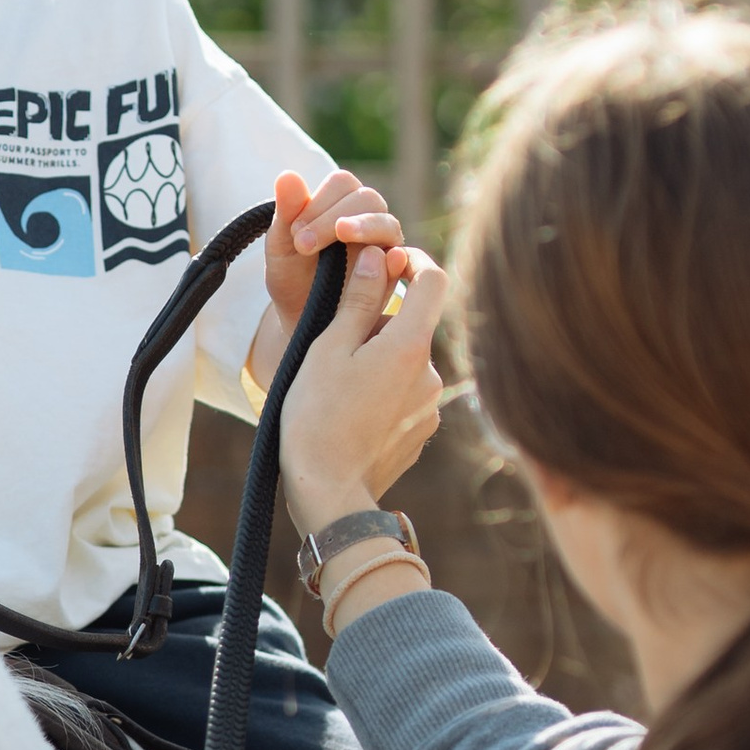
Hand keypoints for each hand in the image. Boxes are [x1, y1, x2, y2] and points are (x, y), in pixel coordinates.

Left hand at [260, 169, 409, 334]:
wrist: (304, 324)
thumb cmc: (292, 281)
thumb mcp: (281, 249)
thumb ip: (286, 213)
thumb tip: (286, 174)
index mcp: (340, 205)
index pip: (342, 183)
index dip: (320, 202)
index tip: (295, 232)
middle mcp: (368, 220)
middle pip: (368, 198)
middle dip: (335, 217)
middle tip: (304, 245)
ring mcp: (384, 246)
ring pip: (388, 223)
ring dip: (366, 227)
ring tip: (342, 235)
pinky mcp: (395, 275)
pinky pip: (404, 260)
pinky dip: (394, 258)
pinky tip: (380, 261)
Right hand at [278, 240, 448, 537]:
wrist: (329, 494)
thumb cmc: (317, 416)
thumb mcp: (328, 348)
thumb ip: (358, 300)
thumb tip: (378, 256)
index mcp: (410, 346)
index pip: (432, 280)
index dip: (413, 261)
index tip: (389, 261)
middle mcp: (431, 374)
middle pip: (412, 327)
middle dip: (378, 326)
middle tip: (334, 349)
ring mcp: (430, 407)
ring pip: (406, 364)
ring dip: (379, 363)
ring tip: (337, 390)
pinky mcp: (421, 433)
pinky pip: (405, 397)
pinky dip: (383, 394)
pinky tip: (350, 417)